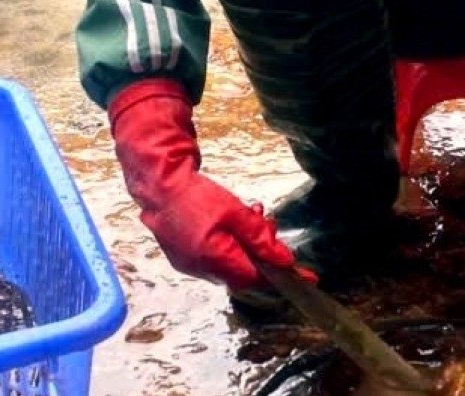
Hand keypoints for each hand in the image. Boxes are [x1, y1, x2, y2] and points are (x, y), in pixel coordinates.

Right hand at [108, 79, 308, 290]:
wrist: (158, 184)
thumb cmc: (195, 195)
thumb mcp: (235, 212)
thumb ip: (260, 238)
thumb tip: (285, 260)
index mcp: (215, 260)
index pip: (256, 279)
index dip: (281, 277)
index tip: (306, 276)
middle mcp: (201, 270)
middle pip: (244, 274)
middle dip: (263, 254)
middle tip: (271, 227)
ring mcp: (190, 266)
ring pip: (230, 265)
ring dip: (247, 247)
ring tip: (254, 217)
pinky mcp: (183, 257)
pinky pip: (215, 259)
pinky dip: (230, 246)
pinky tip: (233, 225)